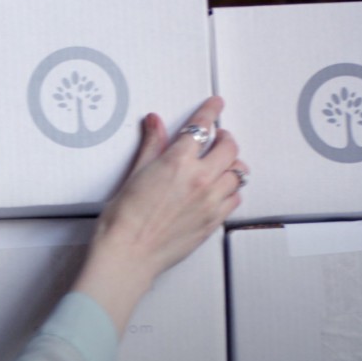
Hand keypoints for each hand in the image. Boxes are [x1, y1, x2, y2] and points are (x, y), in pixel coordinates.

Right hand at [73, 96, 246, 332]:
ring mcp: (210, 202)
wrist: (128, 255)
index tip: (215, 105)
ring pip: (238, 174)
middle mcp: (200, 179)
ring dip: (231, 165)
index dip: (210, 111)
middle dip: (224, 139)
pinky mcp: (213, 222)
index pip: (202, 127)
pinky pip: (235, 199)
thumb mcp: (134, 175)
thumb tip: (155, 122)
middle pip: (229, 147)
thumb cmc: (123, 221)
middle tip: (217, 139)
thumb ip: (151, 146)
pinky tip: (219, 191)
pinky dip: (231, 191)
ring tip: (220, 167)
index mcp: (177, 162)